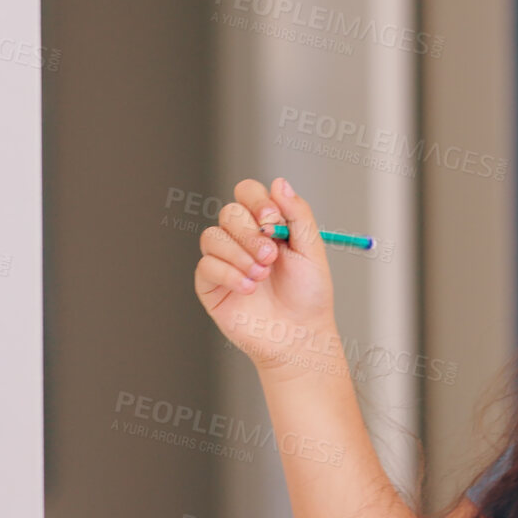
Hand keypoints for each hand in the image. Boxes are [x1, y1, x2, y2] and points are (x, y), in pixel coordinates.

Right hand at [193, 176, 342, 380]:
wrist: (299, 335)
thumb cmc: (308, 294)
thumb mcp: (311, 250)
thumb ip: (298, 215)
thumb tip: (280, 182)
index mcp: (266, 225)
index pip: (248, 193)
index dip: (256, 201)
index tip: (273, 220)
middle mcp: (241, 238)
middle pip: (228, 212)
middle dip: (250, 232)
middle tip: (270, 255)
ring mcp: (224, 260)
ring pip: (212, 236)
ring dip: (239, 254)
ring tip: (262, 276)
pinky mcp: (210, 284)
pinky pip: (206, 265)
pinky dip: (229, 274)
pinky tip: (249, 289)